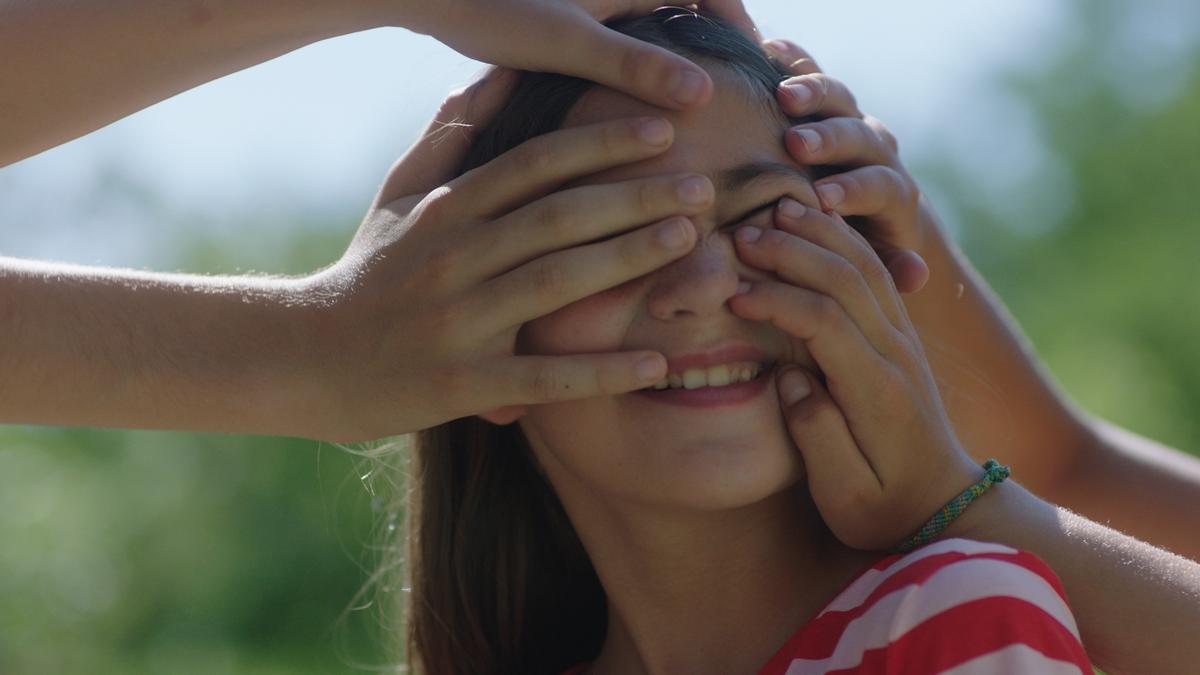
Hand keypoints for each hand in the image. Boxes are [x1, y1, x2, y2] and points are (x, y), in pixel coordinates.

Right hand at [300, 68, 712, 442]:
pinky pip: (544, 376)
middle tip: (704, 187)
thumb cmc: (367, 272)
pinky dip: (601, 371)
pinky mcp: (462, 385)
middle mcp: (454, 259)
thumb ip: (448, 136)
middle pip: (557, 218)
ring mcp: (459, 323)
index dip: (601, 144)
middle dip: (635, 197)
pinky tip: (656, 362)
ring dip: (627, 260)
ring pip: (556, 284)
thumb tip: (496, 73)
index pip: (534, 165)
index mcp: (445, 210)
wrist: (305, 358)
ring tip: (688, 242)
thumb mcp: (397, 195)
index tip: (663, 130)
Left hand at [401, 0, 756, 109]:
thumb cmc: (497, 13)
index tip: (751, 67)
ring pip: (652, 8)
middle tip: (724, 87)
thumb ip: (637, 68)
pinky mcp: (567, 3)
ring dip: (673, 40)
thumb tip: (702, 96)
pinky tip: (626, 87)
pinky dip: (638, 43)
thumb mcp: (571, 47)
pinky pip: (621, 17)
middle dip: (709, 33)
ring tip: (685, 92)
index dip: (737, 24)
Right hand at [729, 201, 979, 549]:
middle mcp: (895, 355)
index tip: (733, 295)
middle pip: (845, 280)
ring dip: (821, 234)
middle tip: (740, 235)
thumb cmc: (885, 509)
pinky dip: (842, 241)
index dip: (777, 301)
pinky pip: (874, 273)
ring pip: (864, 267)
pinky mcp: (900, 335)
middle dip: (792, 251)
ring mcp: (902, 340)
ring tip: (776, 208)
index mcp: (877, 392)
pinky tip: (814, 223)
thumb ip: (817, 435)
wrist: (946, 507)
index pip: (826, 323)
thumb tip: (791, 378)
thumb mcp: (846, 495)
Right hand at [760, 38, 932, 293]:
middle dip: (831, 140)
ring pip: (839, 100)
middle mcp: (873, 149)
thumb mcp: (875, 265)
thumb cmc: (857, 249)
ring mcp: (848, 120)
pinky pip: (810, 71)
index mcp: (889, 190)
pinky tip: (769, 48)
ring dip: (814, 95)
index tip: (824, 200)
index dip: (853, 190)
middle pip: (861, 136)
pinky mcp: (821, 102)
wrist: (855, 210)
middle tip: (799, 146)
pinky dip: (793, 58)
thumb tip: (917, 276)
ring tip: (784, 97)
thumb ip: (891, 268)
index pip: (879, 184)